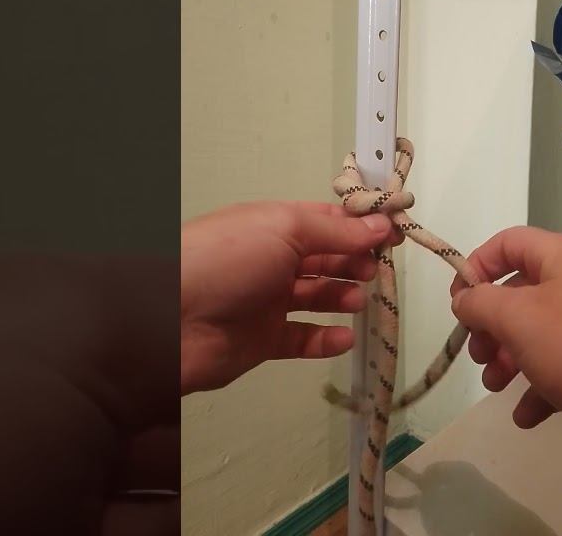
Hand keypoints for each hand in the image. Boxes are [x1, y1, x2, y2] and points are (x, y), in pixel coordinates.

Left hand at [180, 201, 396, 394]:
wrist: (168, 321)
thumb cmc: (224, 260)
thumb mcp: (283, 229)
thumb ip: (335, 231)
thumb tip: (380, 223)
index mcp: (272, 225)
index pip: (325, 220)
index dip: (359, 226)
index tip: (393, 233)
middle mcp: (270, 259)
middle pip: (324, 259)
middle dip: (355, 262)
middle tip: (377, 270)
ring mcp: (266, 301)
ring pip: (316, 297)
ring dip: (343, 297)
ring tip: (361, 300)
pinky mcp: (262, 340)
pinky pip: (302, 339)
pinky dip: (326, 339)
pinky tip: (345, 336)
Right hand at [448, 226, 561, 426]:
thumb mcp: (517, 318)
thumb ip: (480, 302)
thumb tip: (464, 298)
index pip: (509, 243)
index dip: (476, 267)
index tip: (457, 302)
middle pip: (521, 291)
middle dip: (491, 325)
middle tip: (479, 354)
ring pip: (540, 330)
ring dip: (510, 358)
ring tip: (496, 385)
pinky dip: (539, 384)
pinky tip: (526, 414)